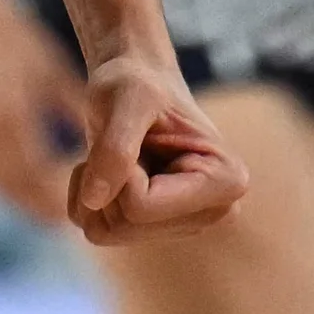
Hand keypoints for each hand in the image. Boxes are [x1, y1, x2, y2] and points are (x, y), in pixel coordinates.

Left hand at [65, 50, 247, 245]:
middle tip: (125, 143)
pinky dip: (88, 198)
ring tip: (119, 153)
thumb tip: (94, 201)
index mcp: (226, 182)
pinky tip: (113, 169)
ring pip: (108, 232)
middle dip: (109, 181)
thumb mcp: (125, 99)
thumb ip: (114, 148)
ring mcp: (186, 226)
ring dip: (95, 188)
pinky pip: (97, 231)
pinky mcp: (159, 231)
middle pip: (125, 226)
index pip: (142, 207)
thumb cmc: (137, 82)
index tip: (139, 138)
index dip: (122, 170)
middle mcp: (214, 214)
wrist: (135, 81)